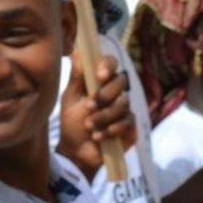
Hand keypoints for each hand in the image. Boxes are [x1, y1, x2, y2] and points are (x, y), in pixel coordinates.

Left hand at [57, 52, 135, 177]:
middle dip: (104, 96)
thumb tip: (77, 50)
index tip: (100, 75)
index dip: (108, 65)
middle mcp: (115, 92)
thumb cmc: (72, 122)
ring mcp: (125, 109)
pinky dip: (111, 130)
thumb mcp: (71, 98)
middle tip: (88, 107)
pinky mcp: (131, 126)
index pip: (111, 63)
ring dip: (103, 116)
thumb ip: (77, 76)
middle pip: (121, 82)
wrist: (76, 152)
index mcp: (100, 82)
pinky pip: (127, 122)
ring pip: (123, 104)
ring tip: (89, 126)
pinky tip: (99, 136)